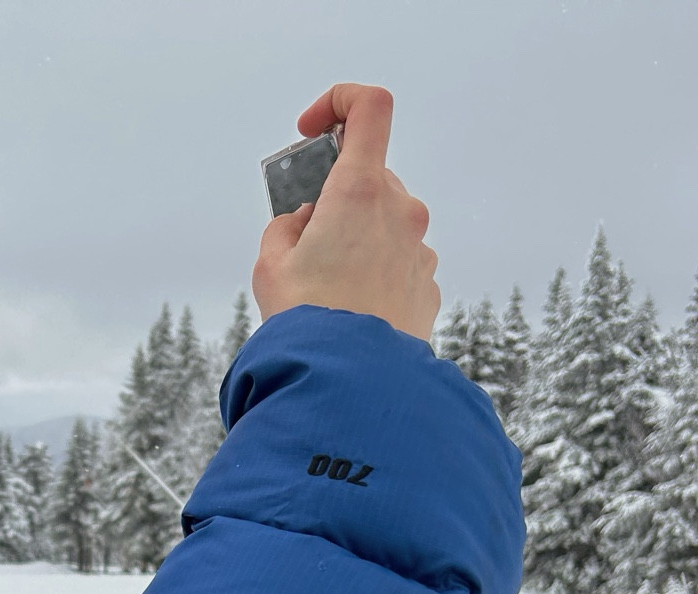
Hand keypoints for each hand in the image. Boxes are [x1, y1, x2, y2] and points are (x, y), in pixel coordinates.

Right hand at [252, 84, 440, 340]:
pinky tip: (350, 308)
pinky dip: (374, 270)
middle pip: (369, 175)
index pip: (369, 106)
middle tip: (302, 232)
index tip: (313, 131)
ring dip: (356, 236)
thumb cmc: (307, 322)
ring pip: (385, 222)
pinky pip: (398, 261)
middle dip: (335, 194)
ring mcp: (420, 249)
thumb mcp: (269, 265)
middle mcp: (400, 211)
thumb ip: (285, 226)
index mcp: (360, 191)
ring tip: (325, 283)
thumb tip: (306, 222)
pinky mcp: (427, 285)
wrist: (350, 386)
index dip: (339, 103)